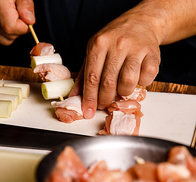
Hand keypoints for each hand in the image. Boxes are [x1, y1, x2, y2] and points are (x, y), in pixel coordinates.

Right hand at [0, 0, 34, 44]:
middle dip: (17, 28)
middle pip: (11, 37)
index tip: (21, 14)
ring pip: (4, 40)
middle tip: (13, 14)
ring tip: (6, 16)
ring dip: (9, 32)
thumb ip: (26, 6)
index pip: (18, 29)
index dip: (24, 24)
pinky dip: (0, 32)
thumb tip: (30, 21)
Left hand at [70, 3, 161, 118]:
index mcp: (98, 44)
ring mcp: (136, 48)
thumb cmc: (114, 40)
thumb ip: (84, 74)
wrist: (141, 22)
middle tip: (104, 104)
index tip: (88, 113)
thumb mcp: (94, 51)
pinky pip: (146, 78)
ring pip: (128, 83)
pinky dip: (141, 84)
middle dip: (105, 100)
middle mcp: (117, 45)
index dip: (90, 98)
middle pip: (109, 83)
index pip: (92, 78)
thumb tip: (75, 96)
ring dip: (123, 93)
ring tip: (121, 89)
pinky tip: (137, 78)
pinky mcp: (153, 53)